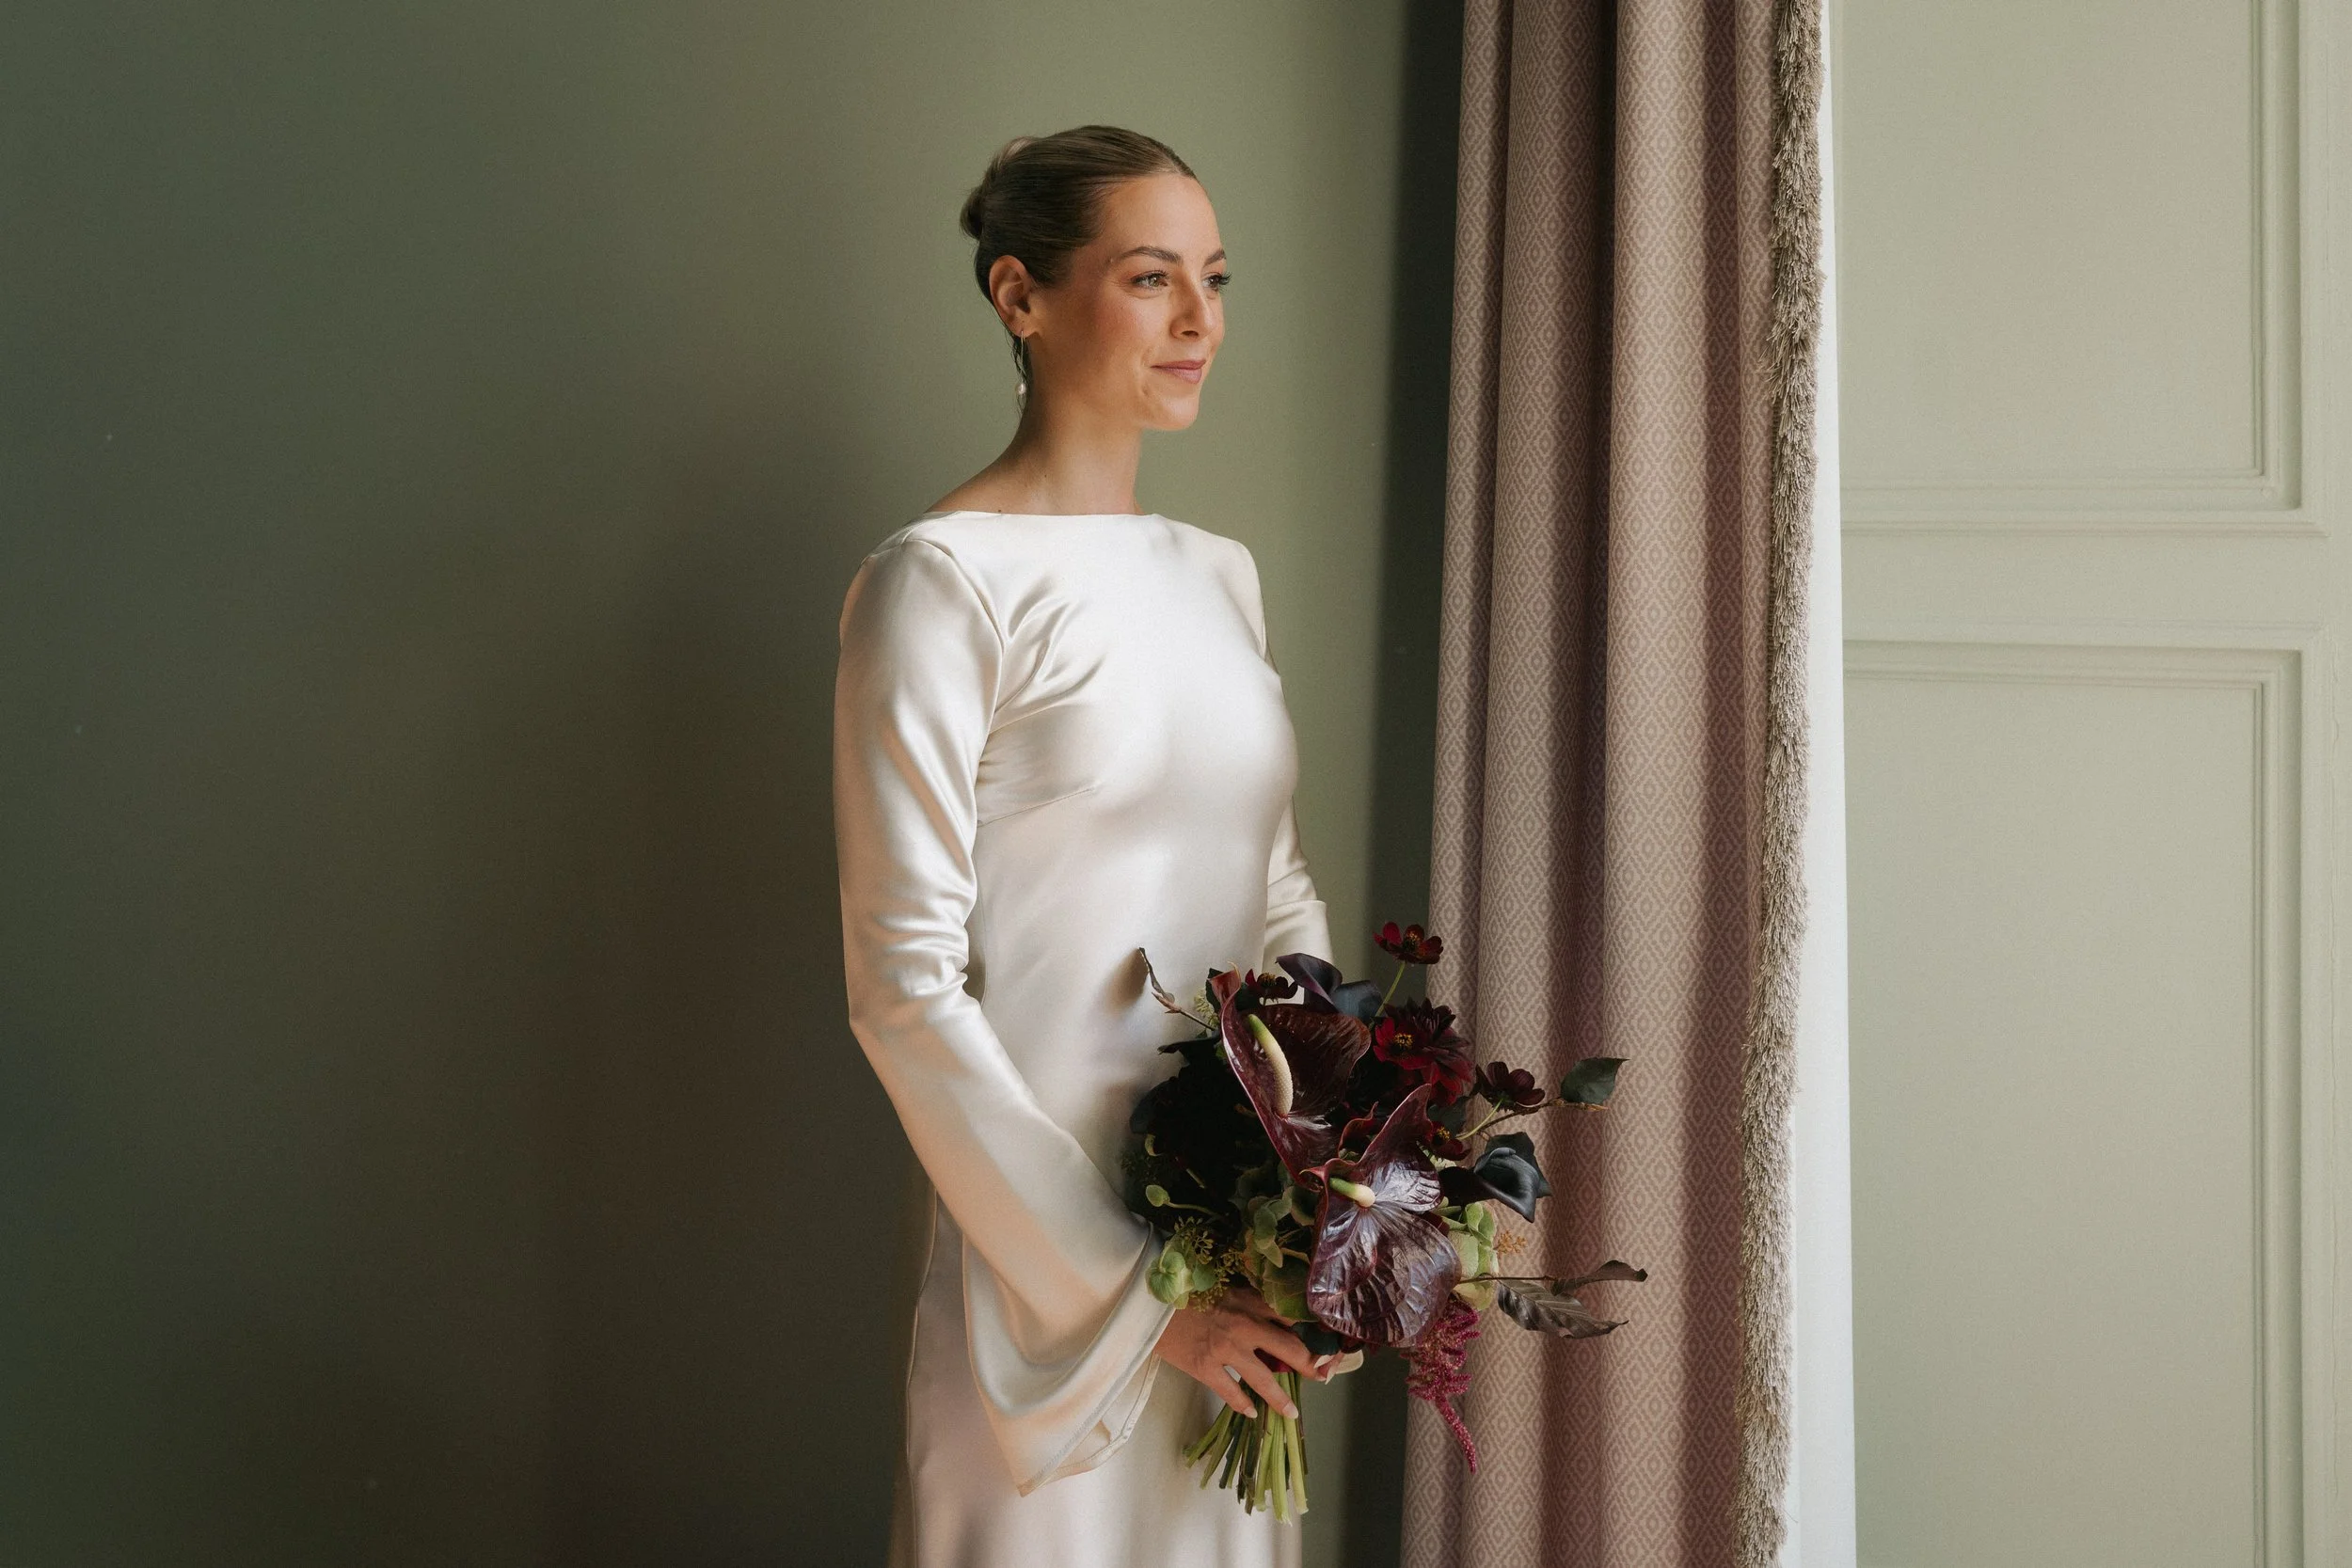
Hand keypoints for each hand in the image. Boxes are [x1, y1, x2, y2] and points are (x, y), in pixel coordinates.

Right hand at [1153, 1287, 1324, 1418]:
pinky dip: (1241, 1403)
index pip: (1292, 1317)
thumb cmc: (1185, 1288)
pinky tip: (1249, 1411)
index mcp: (1250, 1301)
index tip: (1326, 1341)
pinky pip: (1230, 1391)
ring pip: (1263, 1378)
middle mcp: (1244, 1325)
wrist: (1148, 1300)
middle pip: (1289, 1348)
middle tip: (1321, 1376)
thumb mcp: (1223, 1284)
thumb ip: (1248, 1298)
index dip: (1312, 1330)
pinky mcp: (1204, 1367)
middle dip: (1309, 1365)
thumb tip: (1273, 1313)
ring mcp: (1225, 1349)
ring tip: (1291, 1413)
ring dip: (1280, 1398)